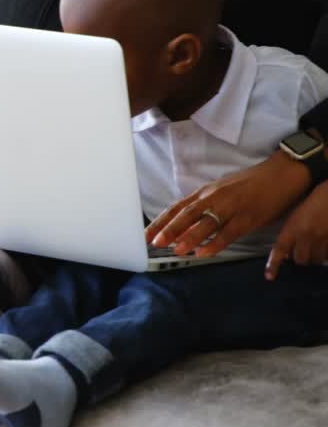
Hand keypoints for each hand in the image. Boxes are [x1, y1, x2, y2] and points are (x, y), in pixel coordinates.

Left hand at [146, 150, 310, 257]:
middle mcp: (215, 198)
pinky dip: (216, 243)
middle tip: (154, 243)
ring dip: (189, 236)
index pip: (177, 208)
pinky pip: (229, 232)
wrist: (281, 174)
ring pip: (206, 223)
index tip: (146, 234)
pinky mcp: (249, 217)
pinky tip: (204, 252)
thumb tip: (184, 223)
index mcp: (206, 192)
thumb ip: (204, 205)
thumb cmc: (250, 184)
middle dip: (169, 229)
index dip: (161, 221)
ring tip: (176, 249)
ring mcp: (232, 207)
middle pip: (187, 214)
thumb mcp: (221, 191)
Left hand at [266, 181, 327, 279]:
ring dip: (315, 257)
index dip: (274, 264)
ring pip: (316, 260)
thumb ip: (291, 233)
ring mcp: (323, 239)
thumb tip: (287, 253)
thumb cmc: (315, 202)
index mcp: (292, 228)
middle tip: (302, 251)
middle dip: (300, 258)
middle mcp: (306, 235)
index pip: (279, 249)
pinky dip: (326, 253)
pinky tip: (325, 243)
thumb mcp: (297, 216)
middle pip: (300, 260)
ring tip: (316, 245)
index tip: (270, 277)